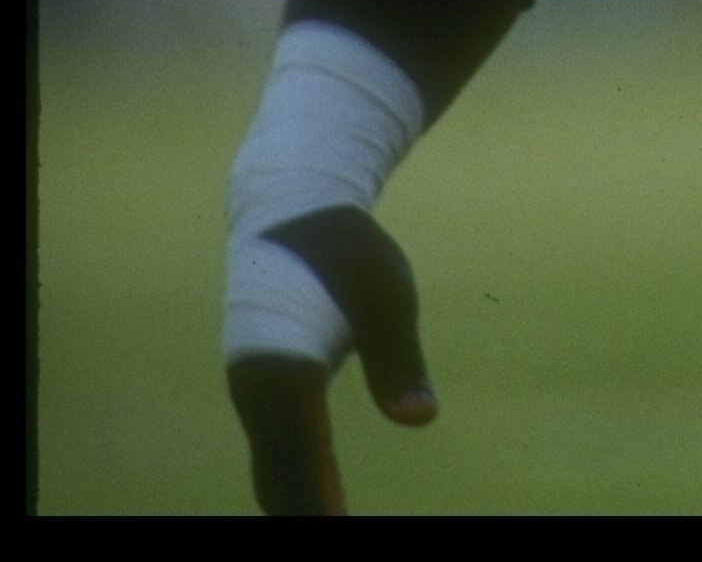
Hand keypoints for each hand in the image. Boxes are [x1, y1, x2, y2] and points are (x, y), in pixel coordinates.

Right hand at [227, 207, 436, 515]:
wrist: (287, 205)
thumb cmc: (342, 245)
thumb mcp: (384, 292)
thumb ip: (398, 359)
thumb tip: (418, 418)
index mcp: (286, 374)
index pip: (304, 464)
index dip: (322, 508)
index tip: (343, 528)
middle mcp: (257, 392)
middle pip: (280, 480)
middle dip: (308, 512)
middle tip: (346, 526)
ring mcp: (250, 391)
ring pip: (272, 469)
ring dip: (298, 502)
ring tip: (335, 518)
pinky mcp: (255, 385)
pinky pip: (271, 450)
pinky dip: (291, 482)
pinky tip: (317, 499)